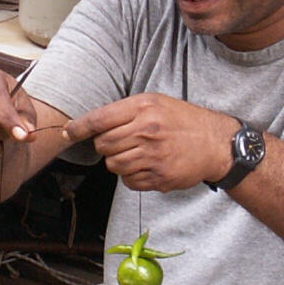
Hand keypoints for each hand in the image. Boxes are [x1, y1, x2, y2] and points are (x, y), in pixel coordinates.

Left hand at [64, 94, 237, 191]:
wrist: (215, 143)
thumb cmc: (182, 121)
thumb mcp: (156, 103)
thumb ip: (124, 112)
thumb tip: (89, 126)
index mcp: (143, 108)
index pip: (99, 120)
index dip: (78, 127)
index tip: (68, 132)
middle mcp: (147, 131)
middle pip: (102, 145)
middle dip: (105, 146)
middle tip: (120, 142)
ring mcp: (153, 156)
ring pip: (113, 165)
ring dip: (118, 162)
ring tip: (135, 154)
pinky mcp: (159, 177)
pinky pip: (129, 181)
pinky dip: (132, 176)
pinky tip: (147, 166)